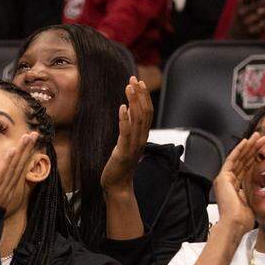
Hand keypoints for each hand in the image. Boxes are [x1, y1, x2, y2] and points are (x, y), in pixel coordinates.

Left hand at [0, 132, 38, 212]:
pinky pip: (1, 175)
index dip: (26, 154)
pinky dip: (7, 162)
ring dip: (21, 151)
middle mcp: (8, 189)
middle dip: (27, 149)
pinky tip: (12, 151)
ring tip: (27, 137)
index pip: (19, 169)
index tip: (31, 141)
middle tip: (35, 134)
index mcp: (8, 190)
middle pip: (20, 165)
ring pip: (13, 168)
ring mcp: (1, 190)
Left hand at [100, 76, 150, 193]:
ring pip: (137, 120)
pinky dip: (125, 119)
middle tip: (134, 79)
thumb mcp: (125, 142)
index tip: (138, 82)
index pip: (147, 112)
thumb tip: (127, 110)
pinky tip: (122, 108)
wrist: (117, 186)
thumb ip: (128, 128)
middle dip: (140, 95)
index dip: (144, 96)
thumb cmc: (120, 165)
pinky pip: (126, 133)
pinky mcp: (124, 152)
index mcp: (142, 136)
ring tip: (129, 87)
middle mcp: (141, 139)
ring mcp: (134, 145)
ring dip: (134, 102)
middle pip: (145, 113)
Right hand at [214, 133, 259, 229]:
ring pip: (238, 158)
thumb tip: (260, 194)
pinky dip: (239, 150)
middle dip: (253, 149)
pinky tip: (247, 142)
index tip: (264, 149)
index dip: (254, 157)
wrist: (234, 225)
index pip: (245, 168)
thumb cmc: (242, 221)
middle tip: (262, 138)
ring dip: (248, 146)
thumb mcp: (250, 204)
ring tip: (258, 136)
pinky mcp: (223, 177)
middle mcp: (226, 181)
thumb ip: (251, 195)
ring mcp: (223, 178)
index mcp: (233, 187)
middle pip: (242, 161)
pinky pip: (232, 160)